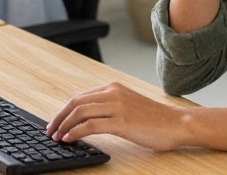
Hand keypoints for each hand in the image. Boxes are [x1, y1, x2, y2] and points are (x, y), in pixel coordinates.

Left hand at [48, 82, 187, 151]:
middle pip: (76, 102)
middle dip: (59, 117)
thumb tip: (87, 119)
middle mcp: (114, 93)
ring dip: (64, 126)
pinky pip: (91, 125)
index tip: (56, 123)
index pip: (80, 97)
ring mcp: (118, 107)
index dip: (64, 110)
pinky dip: (76, 132)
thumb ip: (110, 106)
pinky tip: (69, 139)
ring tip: (57, 137)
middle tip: (50, 131)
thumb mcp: (129, 105)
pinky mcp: (122, 122)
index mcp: (114, 88)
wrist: (176, 123)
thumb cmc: (155, 119)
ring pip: (80, 112)